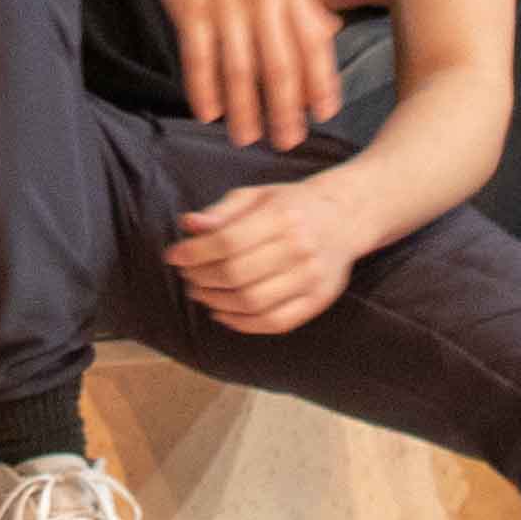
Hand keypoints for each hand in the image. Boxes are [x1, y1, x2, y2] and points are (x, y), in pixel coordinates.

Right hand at [144, 0, 346, 148]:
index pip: (312, 43)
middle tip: (287, 142)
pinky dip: (203, 87)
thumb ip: (302, 0)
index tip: (325, 115)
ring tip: (246, 139)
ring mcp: (223, 0)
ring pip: (238, 67)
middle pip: (278, 64)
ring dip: (243, 109)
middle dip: (285, 109)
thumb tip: (332, 33)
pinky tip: (207, 112)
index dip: (320, 82)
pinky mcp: (188, 4)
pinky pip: (198, 55)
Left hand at [168, 176, 370, 337]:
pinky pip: (274, 322)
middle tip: (186, 276)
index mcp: (282, 216)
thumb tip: (188, 226)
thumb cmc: (292, 206)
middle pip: (237, 274)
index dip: (194, 252)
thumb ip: (222, 211)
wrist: (346, 218)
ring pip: (252, 302)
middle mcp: (300, 248)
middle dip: (201, 278)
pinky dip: (242, 324)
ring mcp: (311, 278)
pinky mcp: (318, 301)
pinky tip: (222, 313)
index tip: (174, 255)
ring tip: (200, 292)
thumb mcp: (257, 196)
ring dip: (216, 301)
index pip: (228, 241)